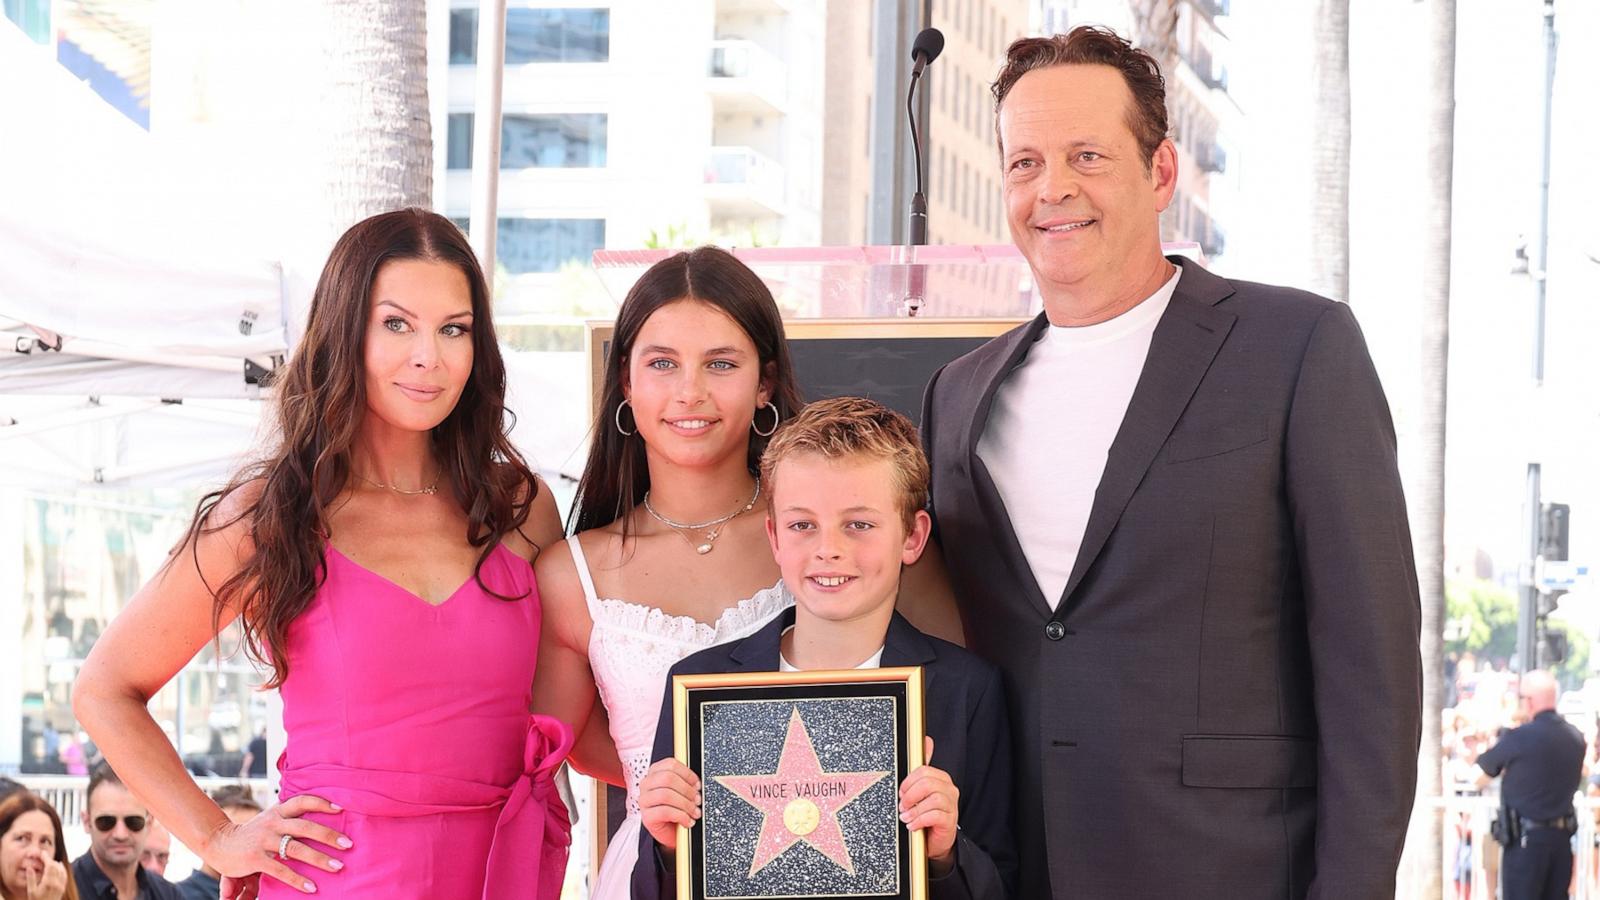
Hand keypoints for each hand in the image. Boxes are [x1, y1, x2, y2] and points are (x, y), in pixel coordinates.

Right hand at [23, 858, 67, 899]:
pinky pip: (65, 875)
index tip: (42, 853)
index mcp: (49, 882)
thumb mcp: (31, 891)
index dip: (46, 858)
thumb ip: (31, 878)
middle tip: (43, 856)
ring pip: (62, 870)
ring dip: (56, 864)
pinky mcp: (63, 888)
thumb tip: (30, 867)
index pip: (50, 866)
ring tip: (49, 861)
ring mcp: (61, 885)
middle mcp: (57, 883)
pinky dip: (62, 869)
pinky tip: (59, 867)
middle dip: (50, 860)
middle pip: (56, 866)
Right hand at [203, 794, 351, 894]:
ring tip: (338, 867)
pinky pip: (281, 869)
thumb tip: (321, 821)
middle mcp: (272, 823)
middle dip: (329, 836)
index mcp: (277, 811)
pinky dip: (297, 879)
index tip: (341, 809)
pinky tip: (311, 887)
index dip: (321, 803)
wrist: (219, 841)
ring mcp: (263, 840)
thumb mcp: (271, 820)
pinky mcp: (255, 858)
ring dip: (319, 858)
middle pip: (305, 826)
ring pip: (296, 848)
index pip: (302, 801)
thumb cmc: (253, 832)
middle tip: (348, 845)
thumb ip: (290, 820)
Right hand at [639, 758, 700, 851]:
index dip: (687, 774)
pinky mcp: (646, 817)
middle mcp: (647, 784)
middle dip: (687, 790)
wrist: (672, 832)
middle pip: (668, 778)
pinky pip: (665, 812)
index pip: (670, 765)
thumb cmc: (677, 809)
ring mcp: (644, 800)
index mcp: (655, 773)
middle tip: (697, 800)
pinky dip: (681, 816)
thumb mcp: (682, 792)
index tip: (697, 784)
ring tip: (695, 812)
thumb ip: (687, 782)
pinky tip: (687, 821)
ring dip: (686, 804)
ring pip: (666, 795)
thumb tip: (698, 784)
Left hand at [900, 737, 958, 867]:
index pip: (924, 771)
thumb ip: (921, 769)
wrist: (934, 840)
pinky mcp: (950, 821)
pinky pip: (934, 815)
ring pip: (933, 799)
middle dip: (910, 795)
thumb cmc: (926, 813)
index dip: (908, 782)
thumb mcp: (921, 791)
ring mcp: (951, 805)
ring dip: (915, 809)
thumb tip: (927, 741)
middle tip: (902, 805)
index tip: (901, 793)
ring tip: (906, 817)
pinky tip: (913, 825)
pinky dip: (920, 820)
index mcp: (941, 779)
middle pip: (928, 783)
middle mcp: (949, 789)